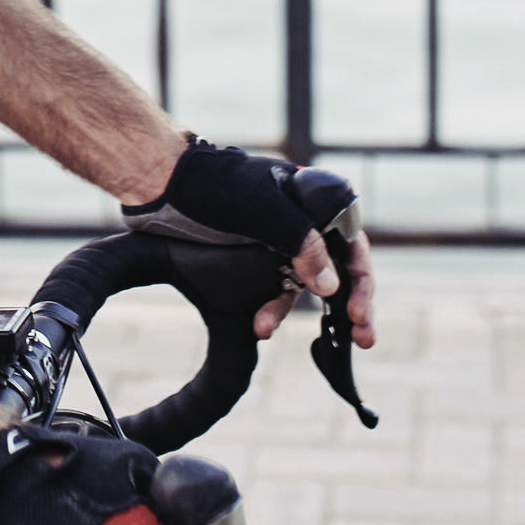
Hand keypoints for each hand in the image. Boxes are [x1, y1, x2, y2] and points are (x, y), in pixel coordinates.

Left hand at [120, 140, 378, 350]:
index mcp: (313, 199)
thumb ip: (300, 242)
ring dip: (292, 310)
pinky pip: (273, 289)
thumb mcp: (262, 209)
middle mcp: (301, 221)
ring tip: (272, 330)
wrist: (161, 185)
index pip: (351, 241)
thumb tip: (330, 286)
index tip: (358, 311)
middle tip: (363, 338)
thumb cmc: (214, 186)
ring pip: (302, 284)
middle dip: (348, 304)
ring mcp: (277, 241)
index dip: (361, 278)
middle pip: (336, 267)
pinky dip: (271, 309)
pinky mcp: (254, 259)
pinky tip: (260, 327)